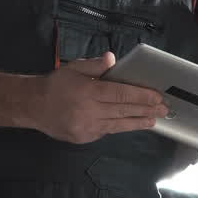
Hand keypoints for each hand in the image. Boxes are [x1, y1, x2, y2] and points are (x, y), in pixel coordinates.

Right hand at [23, 52, 167, 143]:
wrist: (33, 107)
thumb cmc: (56, 84)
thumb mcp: (74, 68)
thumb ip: (95, 65)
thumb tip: (113, 59)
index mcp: (88, 92)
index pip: (121, 94)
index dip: (141, 96)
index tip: (157, 97)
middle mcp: (89, 111)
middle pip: (123, 111)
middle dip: (146, 110)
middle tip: (164, 109)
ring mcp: (87, 127)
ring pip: (118, 125)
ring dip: (138, 122)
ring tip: (154, 120)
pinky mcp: (84, 138)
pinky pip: (107, 131)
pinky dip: (120, 126)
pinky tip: (132, 123)